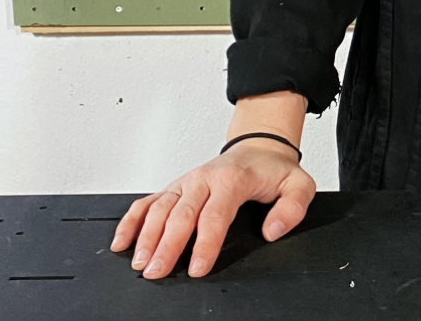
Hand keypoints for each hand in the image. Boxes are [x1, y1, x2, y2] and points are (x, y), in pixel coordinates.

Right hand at [111, 141, 314, 279]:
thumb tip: (273, 230)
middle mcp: (205, 178)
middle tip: (157, 272)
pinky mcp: (175, 187)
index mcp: (233, 179)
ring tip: (140, 263)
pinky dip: (131, 220)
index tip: (197, 268)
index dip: (204, 243)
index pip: (215, 215)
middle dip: (167, 245)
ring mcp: (186, 182)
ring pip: (160, 208)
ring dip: (147, 236)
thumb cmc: (273, 170)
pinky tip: (122, 241)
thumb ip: (293, 207)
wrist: (259, 147)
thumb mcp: (299, 184)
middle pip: (181, 214)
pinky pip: (148, 202)